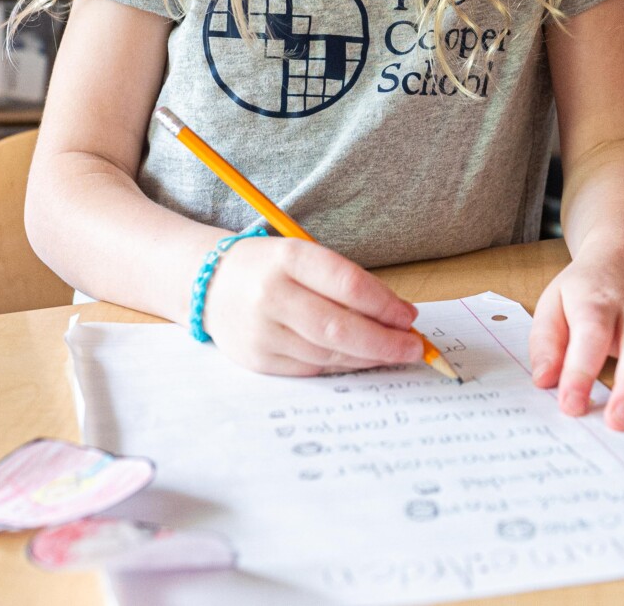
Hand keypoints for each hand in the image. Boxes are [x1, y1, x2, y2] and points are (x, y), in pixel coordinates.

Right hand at [200, 238, 424, 375]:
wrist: (210, 283)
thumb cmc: (269, 267)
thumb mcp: (302, 256)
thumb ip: (344, 282)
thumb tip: (397, 316)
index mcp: (287, 258)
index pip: (347, 283)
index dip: (385, 304)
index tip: (410, 317)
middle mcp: (270, 295)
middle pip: (339, 327)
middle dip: (384, 342)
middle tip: (414, 347)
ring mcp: (261, 331)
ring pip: (328, 353)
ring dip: (368, 356)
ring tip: (392, 353)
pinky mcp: (257, 360)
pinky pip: (311, 369)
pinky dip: (342, 366)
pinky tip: (360, 359)